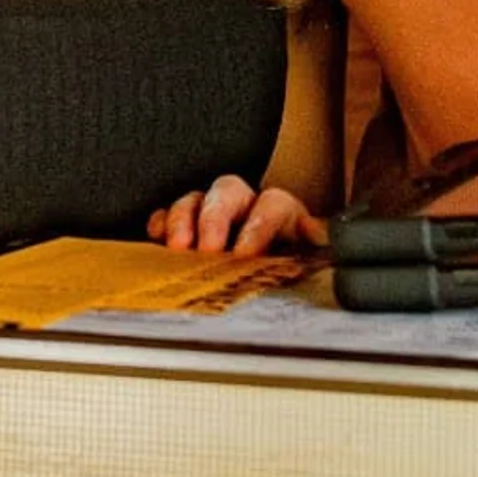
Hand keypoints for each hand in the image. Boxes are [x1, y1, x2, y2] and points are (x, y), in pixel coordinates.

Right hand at [146, 177, 323, 256]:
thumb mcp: (310, 259)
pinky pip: (168, 215)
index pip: (273, 204)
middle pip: (228, 191)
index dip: (258, 225)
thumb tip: (321, 234)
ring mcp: (213, 215)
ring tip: (176, 247)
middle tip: (206, 248)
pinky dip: (161, 222)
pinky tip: (155, 235)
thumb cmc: (290, 270)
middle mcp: (246, 208)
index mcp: (281, 215)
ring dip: (183, 219)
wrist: (271, 286)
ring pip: (196, 199)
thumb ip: (316, 244)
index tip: (245, 253)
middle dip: (214, 217)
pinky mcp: (187, 229)